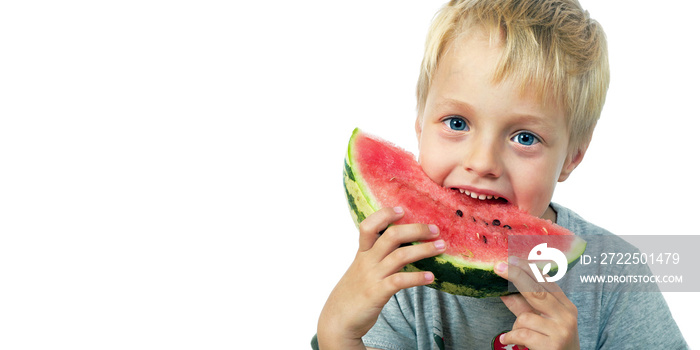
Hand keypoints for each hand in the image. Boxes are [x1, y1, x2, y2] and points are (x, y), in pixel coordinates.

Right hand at [317, 207, 445, 349]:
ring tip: (441, 247)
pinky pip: (400, 281)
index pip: (368, 225)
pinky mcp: (377, 293)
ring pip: (400, 256)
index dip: (385, 215)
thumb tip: (400, 246)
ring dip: (424, 250)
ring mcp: (372, 277)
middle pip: (391, 236)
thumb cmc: (353, 293)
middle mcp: (367, 261)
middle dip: (416, 229)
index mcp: (362, 253)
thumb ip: (376, 257)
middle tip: (435, 229)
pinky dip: (417, 278)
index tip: (402, 210)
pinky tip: (431, 277)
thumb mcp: (361, 270)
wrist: (337, 321)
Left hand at [494, 256, 579, 349]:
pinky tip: (507, 340)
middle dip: (515, 276)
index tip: (511, 260)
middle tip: (498, 267)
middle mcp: (566, 316)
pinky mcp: (552, 345)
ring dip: (515, 325)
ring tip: (516, 334)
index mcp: (566, 306)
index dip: (528, 269)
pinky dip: (511, 337)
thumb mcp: (541, 322)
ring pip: (525, 317)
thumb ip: (524, 307)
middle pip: (537, 291)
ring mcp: (561, 330)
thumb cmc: (552, 343)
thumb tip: (503, 292)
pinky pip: (522, 334)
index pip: (546, 282)